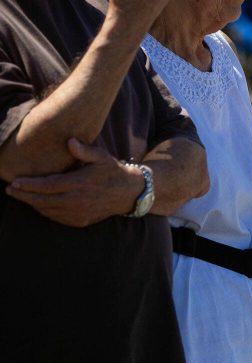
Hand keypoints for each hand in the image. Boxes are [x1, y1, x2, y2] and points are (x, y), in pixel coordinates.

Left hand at [5, 139, 141, 225]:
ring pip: (48, 210)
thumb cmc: (112, 172)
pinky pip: (57, 218)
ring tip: (22, 196)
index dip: (29, 185)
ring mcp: (78, 213)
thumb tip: (69, 141)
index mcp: (79, 184)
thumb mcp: (101, 157)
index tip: (14, 182)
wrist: (129, 193)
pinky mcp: (81, 220)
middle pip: (42, 200)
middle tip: (10, 191)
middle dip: (24, 195)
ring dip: (32, 204)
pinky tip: (39, 205)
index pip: (46, 185)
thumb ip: (84, 150)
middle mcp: (77, 200)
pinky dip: (45, 212)